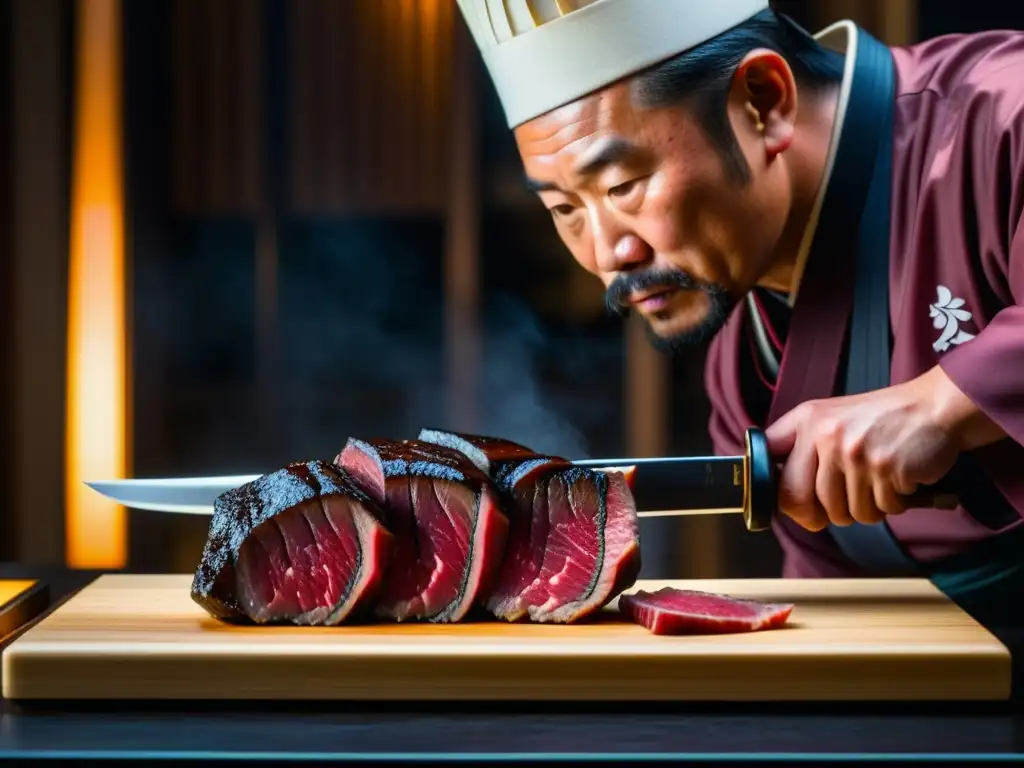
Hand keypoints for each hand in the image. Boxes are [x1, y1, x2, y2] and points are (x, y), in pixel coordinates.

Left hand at [763, 366, 993, 530]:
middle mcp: (826, 435)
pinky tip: (898, 480)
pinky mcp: (886, 470)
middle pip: (804, 502)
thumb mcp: (832, 418)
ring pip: (846, 513)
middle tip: (842, 507)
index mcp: (807, 420)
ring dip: (866, 508)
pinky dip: (892, 504)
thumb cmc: (882, 419)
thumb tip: (780, 494)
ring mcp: (855, 453)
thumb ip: (804, 448)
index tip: (788, 503)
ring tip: (878, 482)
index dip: (773, 490)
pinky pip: (881, 510)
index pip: (768, 462)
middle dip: (824, 513)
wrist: (935, 406)